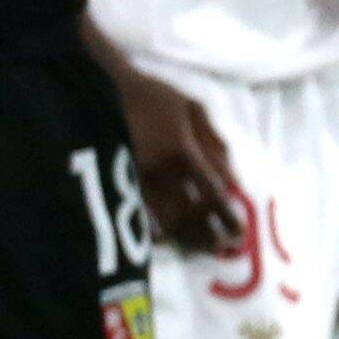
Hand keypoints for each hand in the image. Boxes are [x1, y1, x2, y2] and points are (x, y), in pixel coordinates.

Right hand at [111, 59, 244, 258]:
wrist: (100, 90)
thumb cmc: (151, 97)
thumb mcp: (191, 108)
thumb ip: (216, 143)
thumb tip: (234, 179)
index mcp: (182, 151)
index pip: (211, 192)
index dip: (226, 214)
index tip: (239, 229)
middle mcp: (160, 171)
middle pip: (190, 213)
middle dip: (210, 232)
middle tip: (228, 245)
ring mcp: (135, 180)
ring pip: (165, 220)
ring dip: (188, 237)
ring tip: (206, 248)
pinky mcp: (116, 183)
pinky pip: (137, 215)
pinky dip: (153, 231)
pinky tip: (165, 239)